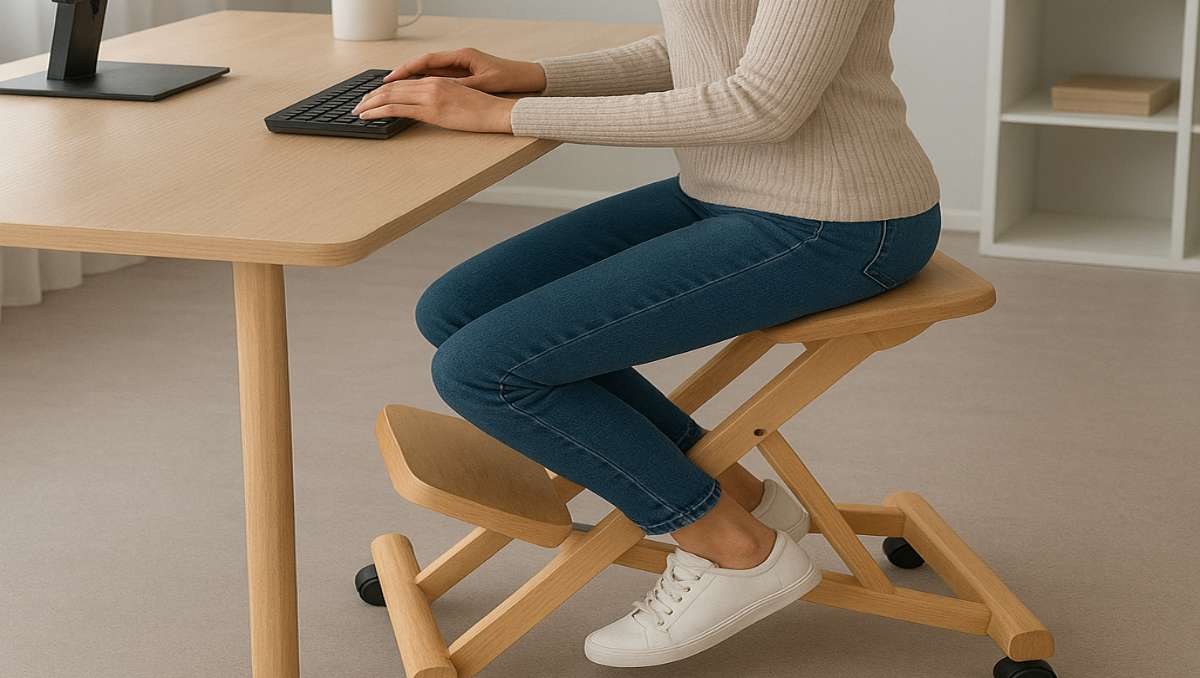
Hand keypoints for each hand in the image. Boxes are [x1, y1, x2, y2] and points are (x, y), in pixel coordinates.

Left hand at [352, 77, 515, 133]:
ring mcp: (429, 96)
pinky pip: (397, 108)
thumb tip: (424, 108)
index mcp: (436, 81)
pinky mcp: (430, 110)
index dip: (383, 90)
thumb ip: (439, 99)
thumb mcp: (457, 100)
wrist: (496, 112)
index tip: (371, 98)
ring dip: (369, 104)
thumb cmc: (482, 110)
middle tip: (358, 105)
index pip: (402, 84)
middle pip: (392, 88)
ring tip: (358, 111)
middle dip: (371, 97)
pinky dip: (378, 111)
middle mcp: (430, 85)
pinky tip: (368, 116)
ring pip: (390, 96)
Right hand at [382, 47, 546, 93]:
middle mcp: (457, 59)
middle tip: (382, 87)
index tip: (390, 79)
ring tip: (391, 91)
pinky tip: (412, 95)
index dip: (406, 70)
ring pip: (428, 72)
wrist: (524, 76)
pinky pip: (437, 78)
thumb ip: (460, 86)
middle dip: (402, 76)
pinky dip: (423, 85)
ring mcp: (459, 66)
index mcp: (461, 56)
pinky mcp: (462, 74)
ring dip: (410, 81)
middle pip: (422, 65)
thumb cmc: (507, 77)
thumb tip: (437, 90)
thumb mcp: (482, 84)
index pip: (426, 61)